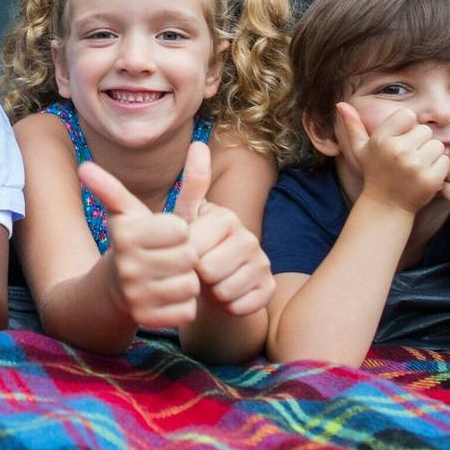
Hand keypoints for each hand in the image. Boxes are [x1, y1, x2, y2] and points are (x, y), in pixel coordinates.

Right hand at [82, 160, 200, 328]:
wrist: (109, 291)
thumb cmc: (129, 244)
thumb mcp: (125, 214)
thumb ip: (113, 188)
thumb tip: (84, 165)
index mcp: (125, 236)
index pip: (181, 228)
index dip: (180, 230)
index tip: (167, 234)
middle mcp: (127, 267)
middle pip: (189, 257)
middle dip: (186, 256)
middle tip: (171, 257)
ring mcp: (136, 296)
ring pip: (191, 286)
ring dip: (187, 281)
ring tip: (171, 276)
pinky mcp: (146, 320)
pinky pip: (186, 310)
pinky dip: (183, 305)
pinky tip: (168, 297)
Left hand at [175, 142, 273, 316]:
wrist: (207, 282)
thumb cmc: (189, 246)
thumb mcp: (180, 218)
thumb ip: (189, 186)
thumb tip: (198, 143)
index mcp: (225, 216)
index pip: (193, 247)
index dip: (183, 257)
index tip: (186, 252)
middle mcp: (248, 236)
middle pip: (209, 270)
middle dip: (197, 276)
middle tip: (198, 270)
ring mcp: (263, 262)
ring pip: (225, 290)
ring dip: (211, 292)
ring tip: (210, 281)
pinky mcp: (269, 288)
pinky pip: (241, 306)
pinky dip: (228, 306)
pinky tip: (226, 294)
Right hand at [338, 104, 447, 212]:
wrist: (386, 206)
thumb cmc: (374, 173)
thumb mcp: (360, 150)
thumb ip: (353, 125)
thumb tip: (340, 103)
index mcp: (381, 139)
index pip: (408, 115)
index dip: (408, 126)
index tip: (401, 140)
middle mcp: (397, 151)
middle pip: (425, 130)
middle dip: (420, 141)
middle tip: (409, 156)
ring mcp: (414, 166)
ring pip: (437, 145)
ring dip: (431, 154)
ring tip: (417, 165)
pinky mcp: (430, 179)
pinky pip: (445, 161)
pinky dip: (440, 167)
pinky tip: (425, 174)